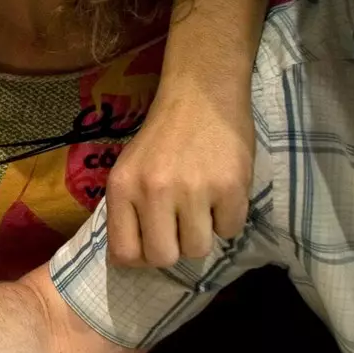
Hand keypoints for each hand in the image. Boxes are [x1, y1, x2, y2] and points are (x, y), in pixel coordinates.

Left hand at [102, 78, 254, 267]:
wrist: (202, 93)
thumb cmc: (164, 136)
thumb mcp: (130, 169)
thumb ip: (128, 210)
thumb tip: (132, 259)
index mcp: (122, 187)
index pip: (125, 253)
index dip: (142, 257)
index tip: (154, 243)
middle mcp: (154, 190)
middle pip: (164, 258)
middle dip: (175, 248)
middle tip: (182, 225)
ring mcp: (194, 189)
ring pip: (199, 249)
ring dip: (203, 233)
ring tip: (203, 204)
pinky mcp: (230, 187)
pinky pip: (230, 231)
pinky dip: (228, 218)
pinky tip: (222, 192)